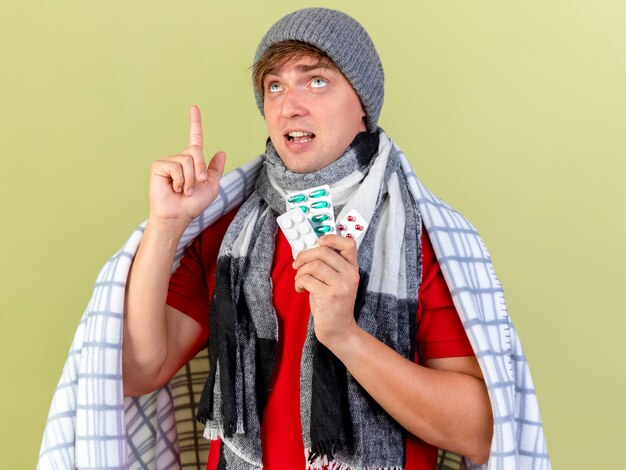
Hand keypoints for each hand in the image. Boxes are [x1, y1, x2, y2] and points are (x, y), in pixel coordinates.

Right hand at [148, 105, 225, 226]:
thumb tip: (221, 152)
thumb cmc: (193, 204)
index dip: (195, 122)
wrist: (179, 216)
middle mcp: (180, 158)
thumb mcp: (211, 187)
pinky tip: (174, 188)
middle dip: (200, 170)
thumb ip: (215, 170)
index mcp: (193, 162)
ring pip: (187, 161)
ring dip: (190, 179)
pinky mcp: (158, 166)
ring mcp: (168, 161)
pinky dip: (179, 180)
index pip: (194, 138)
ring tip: (184, 190)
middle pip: (196, 151)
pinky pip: (175, 166)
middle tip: (197, 184)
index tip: (193, 107)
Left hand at [292, 234, 360, 346]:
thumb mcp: (336, 281)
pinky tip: (301, 289)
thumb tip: (307, 250)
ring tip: (300, 281)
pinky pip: (307, 279)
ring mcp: (341, 286)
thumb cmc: (333, 304)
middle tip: (297, 264)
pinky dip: (299, 283)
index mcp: (353, 268)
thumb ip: (329, 265)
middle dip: (304, 255)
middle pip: (324, 251)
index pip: (349, 243)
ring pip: (314, 265)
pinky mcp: (330, 296)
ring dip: (300, 272)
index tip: (318, 242)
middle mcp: (350, 275)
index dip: (331, 238)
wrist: (339, 330)